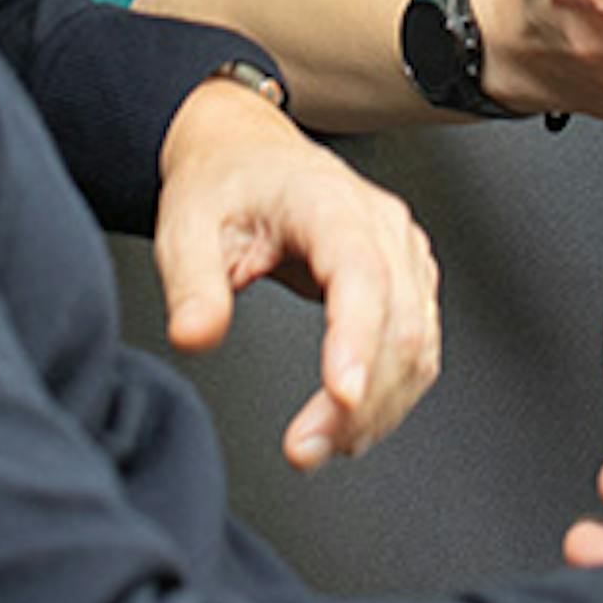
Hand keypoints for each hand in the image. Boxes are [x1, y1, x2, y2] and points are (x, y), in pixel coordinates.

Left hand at [154, 81, 441, 467]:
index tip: (340, 394)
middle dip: (359, 398)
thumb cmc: (224, 183)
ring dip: (379, 407)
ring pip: (418, 342)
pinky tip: (352, 426)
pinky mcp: (407, 278)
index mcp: (326, 200)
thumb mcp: (184, 224)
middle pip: (398, 321)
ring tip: (323, 447)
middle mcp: (380, 223)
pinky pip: (417, 344)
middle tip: (304, 450)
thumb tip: (195, 337)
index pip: (360, 271)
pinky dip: (391, 395)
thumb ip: (191, 282)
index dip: (357, 337)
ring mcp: (402, 250)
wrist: (249, 152)